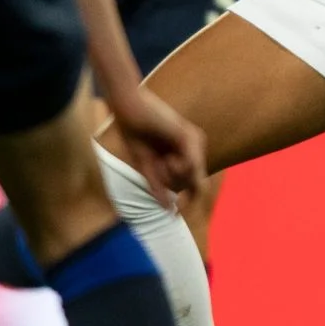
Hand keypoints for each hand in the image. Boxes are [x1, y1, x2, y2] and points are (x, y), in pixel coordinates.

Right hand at [105, 84, 208, 208]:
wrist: (128, 109)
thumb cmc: (135, 135)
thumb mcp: (147, 168)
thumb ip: (158, 187)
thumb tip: (170, 211)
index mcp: (186, 153)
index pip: (195, 184)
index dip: (189, 201)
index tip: (175, 216)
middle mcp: (195, 147)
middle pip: (196, 184)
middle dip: (175, 186)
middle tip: (159, 172)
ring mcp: (195, 141)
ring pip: (194, 177)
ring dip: (173, 176)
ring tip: (160, 162)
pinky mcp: (189, 135)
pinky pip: (191, 165)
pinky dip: (177, 168)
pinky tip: (167, 159)